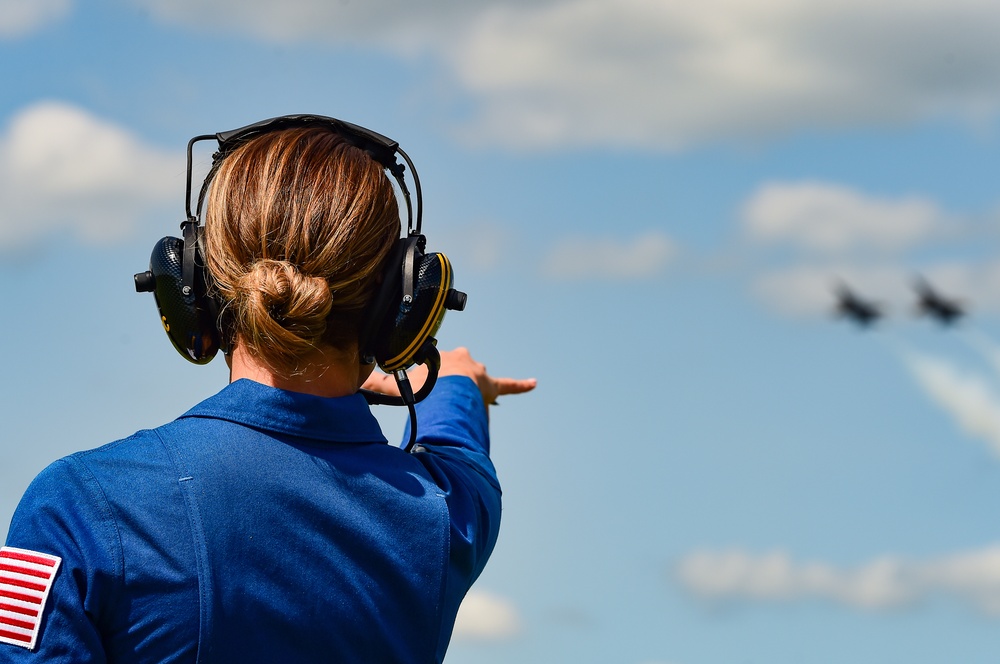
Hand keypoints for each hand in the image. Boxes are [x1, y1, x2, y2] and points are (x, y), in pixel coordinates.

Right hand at [361, 347, 535, 405]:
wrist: (450, 390)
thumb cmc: (424, 386)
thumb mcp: (395, 386)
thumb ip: (373, 387)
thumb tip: (348, 386)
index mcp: (441, 357)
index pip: (435, 364)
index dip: (430, 375)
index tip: (425, 386)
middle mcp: (462, 359)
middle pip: (457, 370)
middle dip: (450, 382)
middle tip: (442, 398)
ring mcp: (479, 372)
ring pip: (476, 380)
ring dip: (472, 392)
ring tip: (465, 406)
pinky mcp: (493, 385)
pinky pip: (508, 385)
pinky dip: (520, 385)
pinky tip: (534, 383)